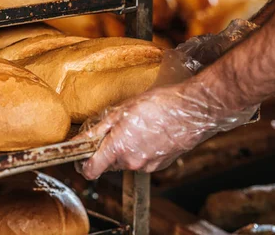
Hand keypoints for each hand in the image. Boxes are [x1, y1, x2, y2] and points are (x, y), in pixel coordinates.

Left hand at [76, 78, 257, 179]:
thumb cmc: (159, 104)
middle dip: (106, 150)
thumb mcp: (122, 110)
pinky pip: (143, 160)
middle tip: (114, 128)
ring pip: (126, 162)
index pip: (90, 171)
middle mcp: (132, 162)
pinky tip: (150, 133)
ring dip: (125, 149)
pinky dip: (141, 150)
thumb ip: (98, 128)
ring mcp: (148, 166)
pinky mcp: (161, 165)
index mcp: (118, 148)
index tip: (81, 156)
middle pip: (108, 164)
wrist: (194, 110)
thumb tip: (81, 139)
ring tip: (136, 127)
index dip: (82, 164)